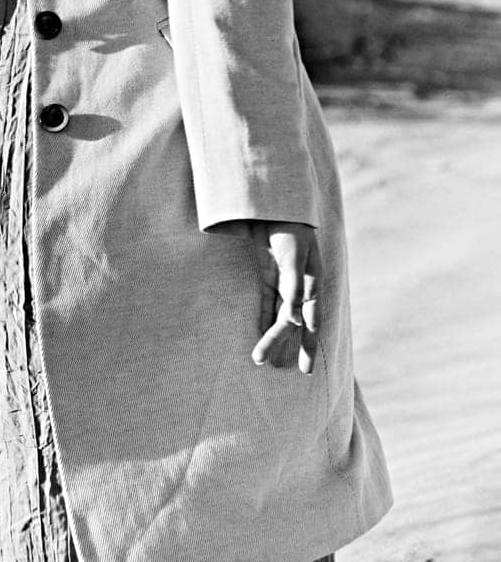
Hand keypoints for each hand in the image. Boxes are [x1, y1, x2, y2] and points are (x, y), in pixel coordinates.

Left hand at [247, 219, 320, 373]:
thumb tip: (294, 316)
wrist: (275, 203)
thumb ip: (294, 284)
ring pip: (279, 314)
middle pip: (293, 321)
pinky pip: (267, 301)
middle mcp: (301, 285)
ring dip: (271, 335)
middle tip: (275, 367)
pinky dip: (264, 317)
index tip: (306, 369)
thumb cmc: (290, 227)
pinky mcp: (269, 273)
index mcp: (313, 282)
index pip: (311, 320)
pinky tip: (259, 333)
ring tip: (263, 360)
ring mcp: (284, 280)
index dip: (309, 344)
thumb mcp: (294, 255)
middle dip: (284, 344)